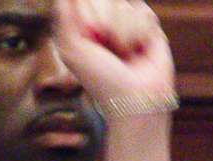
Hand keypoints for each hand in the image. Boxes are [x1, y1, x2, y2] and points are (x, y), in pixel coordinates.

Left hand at [55, 0, 173, 112]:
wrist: (136, 99)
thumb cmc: (101, 79)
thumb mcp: (71, 49)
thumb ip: (63, 17)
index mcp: (82, 23)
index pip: (83, 0)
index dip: (90, 16)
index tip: (92, 38)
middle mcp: (104, 19)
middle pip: (106, 0)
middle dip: (107, 25)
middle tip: (110, 49)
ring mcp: (127, 21)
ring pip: (123, 6)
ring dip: (124, 35)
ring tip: (126, 54)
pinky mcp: (149, 26)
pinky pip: (143, 13)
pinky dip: (141, 35)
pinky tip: (141, 50)